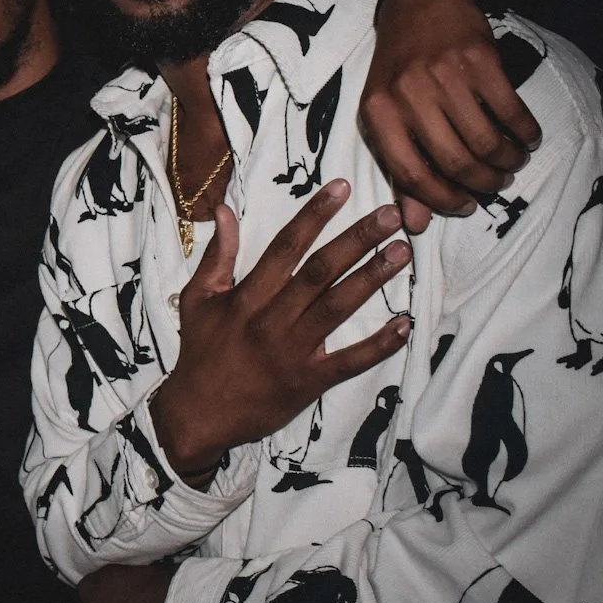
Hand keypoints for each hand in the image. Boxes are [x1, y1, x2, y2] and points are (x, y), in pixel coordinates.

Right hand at [151, 185, 411, 477]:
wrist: (199, 414)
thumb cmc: (200, 352)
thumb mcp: (197, 299)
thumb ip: (216, 255)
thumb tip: (225, 210)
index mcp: (246, 297)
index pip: (285, 247)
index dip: (314, 215)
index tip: (342, 188)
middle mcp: (271, 319)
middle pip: (319, 271)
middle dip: (357, 239)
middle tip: (391, 215)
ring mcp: (292, 352)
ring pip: (337, 308)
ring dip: (372, 279)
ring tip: (401, 252)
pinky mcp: (307, 382)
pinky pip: (348, 362)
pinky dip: (378, 346)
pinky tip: (405, 325)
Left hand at [362, 0, 539, 231]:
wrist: (420, 0)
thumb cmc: (401, 67)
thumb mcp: (387, 113)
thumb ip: (400, 168)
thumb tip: (415, 224)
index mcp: (377, 113)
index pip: (410, 175)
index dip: (442, 199)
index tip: (465, 205)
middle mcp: (407, 95)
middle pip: (454, 162)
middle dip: (483, 183)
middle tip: (495, 184)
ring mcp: (444, 75)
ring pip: (485, 141)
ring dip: (507, 161)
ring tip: (511, 162)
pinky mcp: (479, 59)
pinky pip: (511, 110)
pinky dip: (525, 133)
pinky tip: (527, 138)